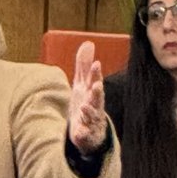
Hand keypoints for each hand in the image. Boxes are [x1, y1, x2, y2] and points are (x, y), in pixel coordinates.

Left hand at [67, 40, 107, 154]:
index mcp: (92, 93)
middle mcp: (95, 106)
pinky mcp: (86, 134)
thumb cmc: (86, 103)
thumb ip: (84, 65)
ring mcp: (91, 121)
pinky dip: (83, 133)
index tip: (96, 64)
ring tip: (84, 107)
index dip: (96, 74)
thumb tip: (88, 43)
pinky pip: (85, 134)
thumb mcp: (83, 84)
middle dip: (97, 92)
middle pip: (97, 98)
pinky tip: (79, 132)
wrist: (89, 131)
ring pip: (92, 116)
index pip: (95, 81)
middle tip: (97, 85)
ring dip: (89, 112)